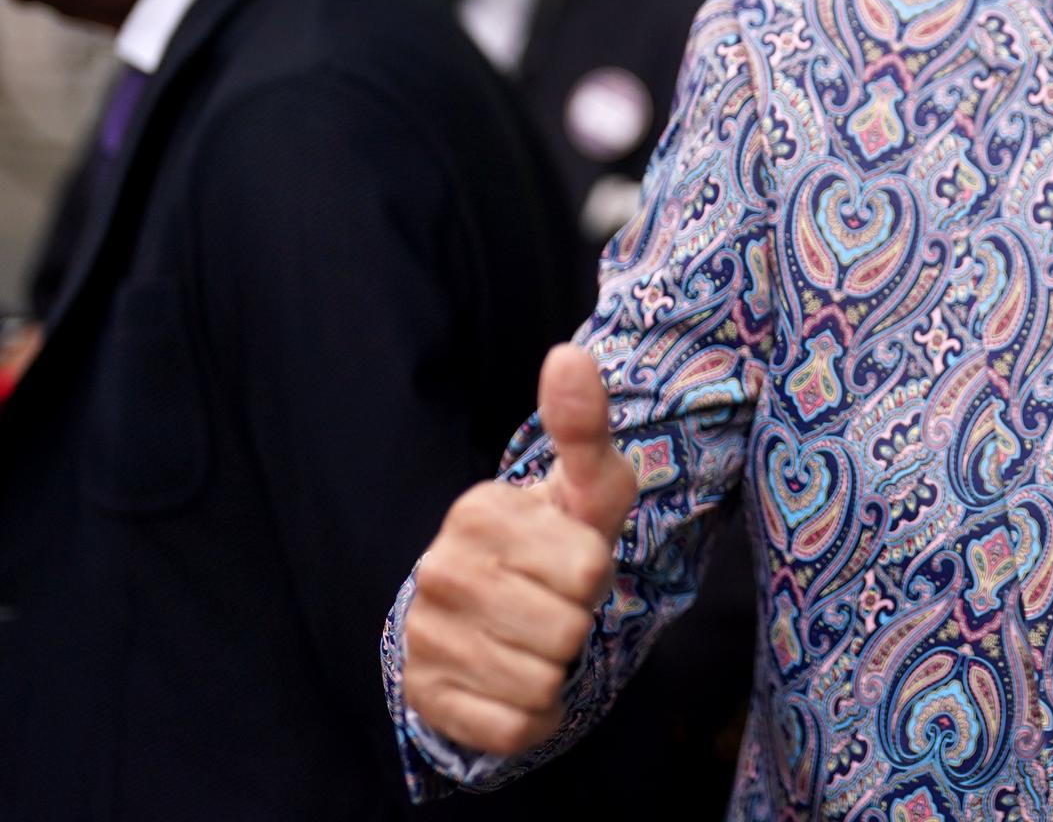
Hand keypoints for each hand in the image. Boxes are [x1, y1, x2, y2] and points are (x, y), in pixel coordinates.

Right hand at [401, 344, 637, 756]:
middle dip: (578, 625)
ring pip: (543, 681)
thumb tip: (569, 354)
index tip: (569, 563)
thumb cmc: (551, 544)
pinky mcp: (426, 697)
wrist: (485, 617)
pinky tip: (513, 682)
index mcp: (479, 511)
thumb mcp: (582, 489)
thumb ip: (583, 428)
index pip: (590, 567)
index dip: (596, 573)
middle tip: (553, 606)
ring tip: (535, 640)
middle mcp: (440, 571)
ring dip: (557, 671)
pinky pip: (516, 728)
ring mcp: (425, 636)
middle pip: (569, 629)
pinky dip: (533, 716)